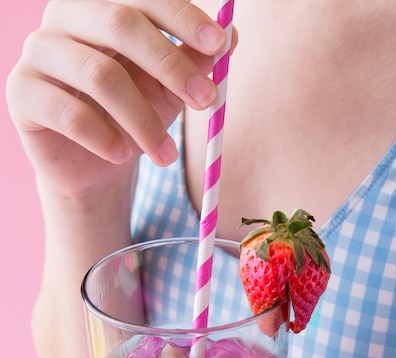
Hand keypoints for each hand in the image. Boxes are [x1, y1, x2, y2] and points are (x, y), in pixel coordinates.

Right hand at [6, 0, 229, 196]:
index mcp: (103, 4)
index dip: (182, 17)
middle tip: (206, 101)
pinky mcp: (22, 93)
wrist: (92, 162)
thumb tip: (231, 36)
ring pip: (99, 75)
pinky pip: (68, 113)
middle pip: (121, 23)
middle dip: (171, 64)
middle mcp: (66, 15)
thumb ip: (194, 62)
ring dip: (143, 120)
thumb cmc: (132, 116)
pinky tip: (122, 156)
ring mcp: (38, 51)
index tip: (220, 45)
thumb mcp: (169, 89)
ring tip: (167, 155)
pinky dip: (104, 137)